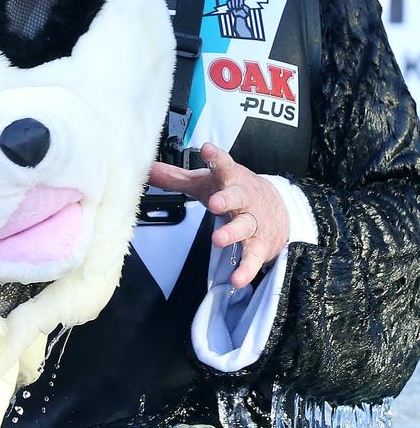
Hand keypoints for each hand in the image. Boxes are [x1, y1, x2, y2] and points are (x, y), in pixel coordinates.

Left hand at [149, 142, 289, 289]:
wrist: (279, 208)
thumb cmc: (233, 191)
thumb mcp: (207, 182)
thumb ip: (177, 177)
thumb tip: (148, 169)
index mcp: (231, 179)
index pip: (223, 164)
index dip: (216, 157)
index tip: (207, 149)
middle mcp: (244, 198)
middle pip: (237, 196)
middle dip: (226, 199)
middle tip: (214, 203)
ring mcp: (254, 221)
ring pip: (245, 226)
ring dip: (231, 233)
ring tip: (218, 239)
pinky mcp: (261, 244)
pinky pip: (253, 257)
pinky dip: (246, 269)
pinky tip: (237, 279)